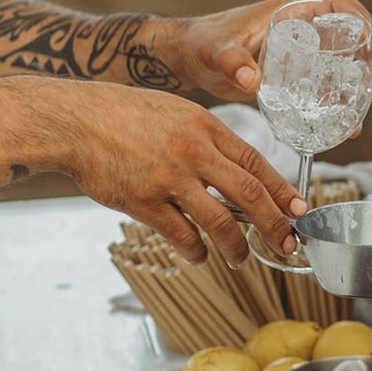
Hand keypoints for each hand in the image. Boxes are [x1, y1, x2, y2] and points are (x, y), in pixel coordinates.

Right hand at [58, 82, 306, 264]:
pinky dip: (196, 251)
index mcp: (205, 126)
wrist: (73, 120)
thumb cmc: (122, 114)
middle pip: (248, 194)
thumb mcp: (174, 111)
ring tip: (241, 259)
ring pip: (219, 221)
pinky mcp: (143, 202)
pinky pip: (181, 235)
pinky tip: (199, 256)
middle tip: (287, 245)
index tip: (299, 210)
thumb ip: (205, 137)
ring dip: (236, 247)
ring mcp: (169, 178)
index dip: (281, 190)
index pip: (255, 162)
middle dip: (274, 225)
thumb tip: (235, 170)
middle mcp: (193, 151)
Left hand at [160, 0, 371, 103]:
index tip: (370, 44)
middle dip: (370, 62)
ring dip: (357, 88)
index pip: (339, 4)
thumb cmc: (200, 43)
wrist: (188, 60)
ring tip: (360, 116)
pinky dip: (336, 104)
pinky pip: (324, 86)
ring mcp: (299, 54)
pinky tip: (339, 127)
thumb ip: (231, 61)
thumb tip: (249, 78)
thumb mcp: (215, 50)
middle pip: (350, 38)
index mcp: (290, 12)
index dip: (361, 19)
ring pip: (341, 66)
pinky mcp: (293, 77)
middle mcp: (301, 30)